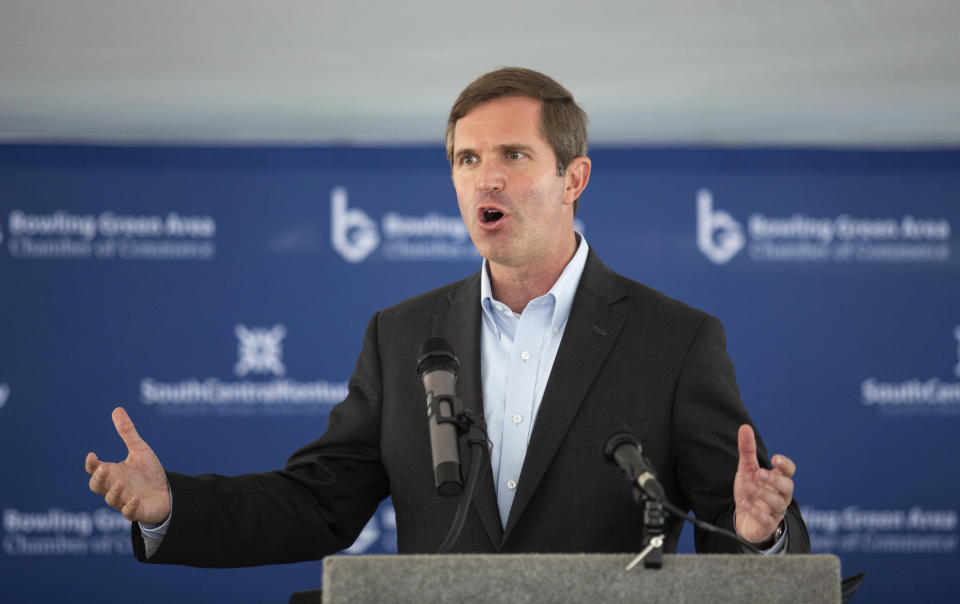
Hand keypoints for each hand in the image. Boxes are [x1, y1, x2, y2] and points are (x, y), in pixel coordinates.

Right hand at [86, 407, 169, 523]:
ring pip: (111, 500)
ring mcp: (125, 500)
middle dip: (98, 478)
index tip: (92, 455)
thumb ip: (127, 433)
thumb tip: (117, 409)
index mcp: (113, 473)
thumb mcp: (139, 450)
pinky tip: (136, 497)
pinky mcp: (137, 511)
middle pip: (97, 486)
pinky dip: (130, 506)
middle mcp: (115, 487)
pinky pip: (129, 512)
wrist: (167, 493)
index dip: (91, 464)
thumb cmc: (148, 473)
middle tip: (103, 468)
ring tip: (121, 482)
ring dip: (114, 492)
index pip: (95, 469)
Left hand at [733, 424, 794, 544]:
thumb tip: (745, 426)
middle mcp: (780, 495)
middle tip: (759, 473)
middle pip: (787, 487)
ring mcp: (775, 511)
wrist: (744, 519)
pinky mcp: (767, 525)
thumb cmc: (750, 491)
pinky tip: (746, 505)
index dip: (785, 465)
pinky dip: (757, 512)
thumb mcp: (746, 469)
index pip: (789, 471)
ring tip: (749, 487)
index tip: (774, 459)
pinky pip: (767, 520)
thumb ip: (747, 450)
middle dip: (775, 480)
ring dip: (763, 494)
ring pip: (777, 503)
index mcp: (778, 479)